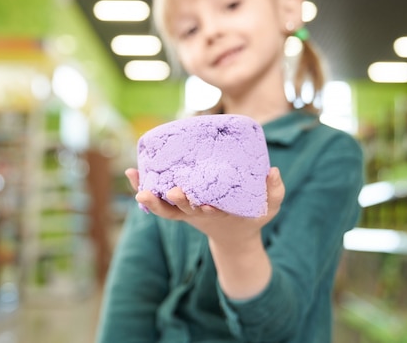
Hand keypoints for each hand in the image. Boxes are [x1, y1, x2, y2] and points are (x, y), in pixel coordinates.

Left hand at [124, 167, 284, 242]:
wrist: (232, 236)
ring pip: (163, 209)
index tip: (206, 205)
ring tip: (137, 183)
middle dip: (177, 202)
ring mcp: (184, 212)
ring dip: (150, 198)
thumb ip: (275, 192)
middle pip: (183, 211)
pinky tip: (131, 172)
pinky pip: (155, 200)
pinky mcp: (176, 206)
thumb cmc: (251, 217)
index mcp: (219, 214)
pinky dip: (142, 188)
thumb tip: (272, 171)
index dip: (206, 209)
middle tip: (173, 191)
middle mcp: (197, 214)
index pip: (210, 212)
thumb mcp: (269, 208)